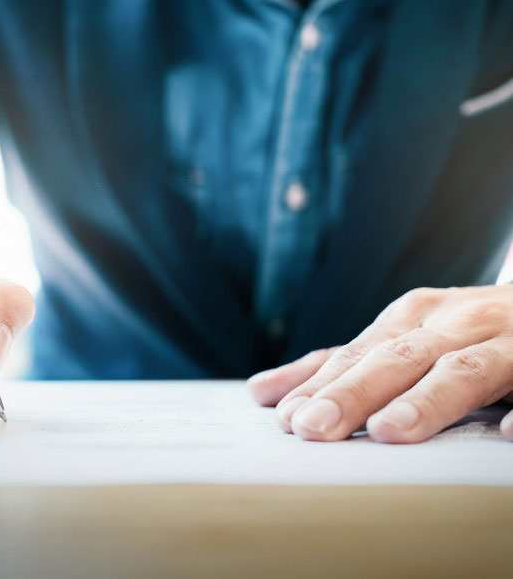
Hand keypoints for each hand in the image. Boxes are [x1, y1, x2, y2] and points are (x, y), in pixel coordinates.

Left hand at [247, 285, 512, 442]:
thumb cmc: (464, 331)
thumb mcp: (402, 339)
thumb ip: (343, 367)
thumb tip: (265, 394)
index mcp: (411, 318)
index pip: (356, 355)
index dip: (319, 385)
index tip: (283, 417)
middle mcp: (452, 323)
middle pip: (397, 360)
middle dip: (353, 393)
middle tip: (313, 427)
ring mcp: (505, 341)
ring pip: (461, 370)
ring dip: (425, 400)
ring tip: (388, 431)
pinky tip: (507, 435)